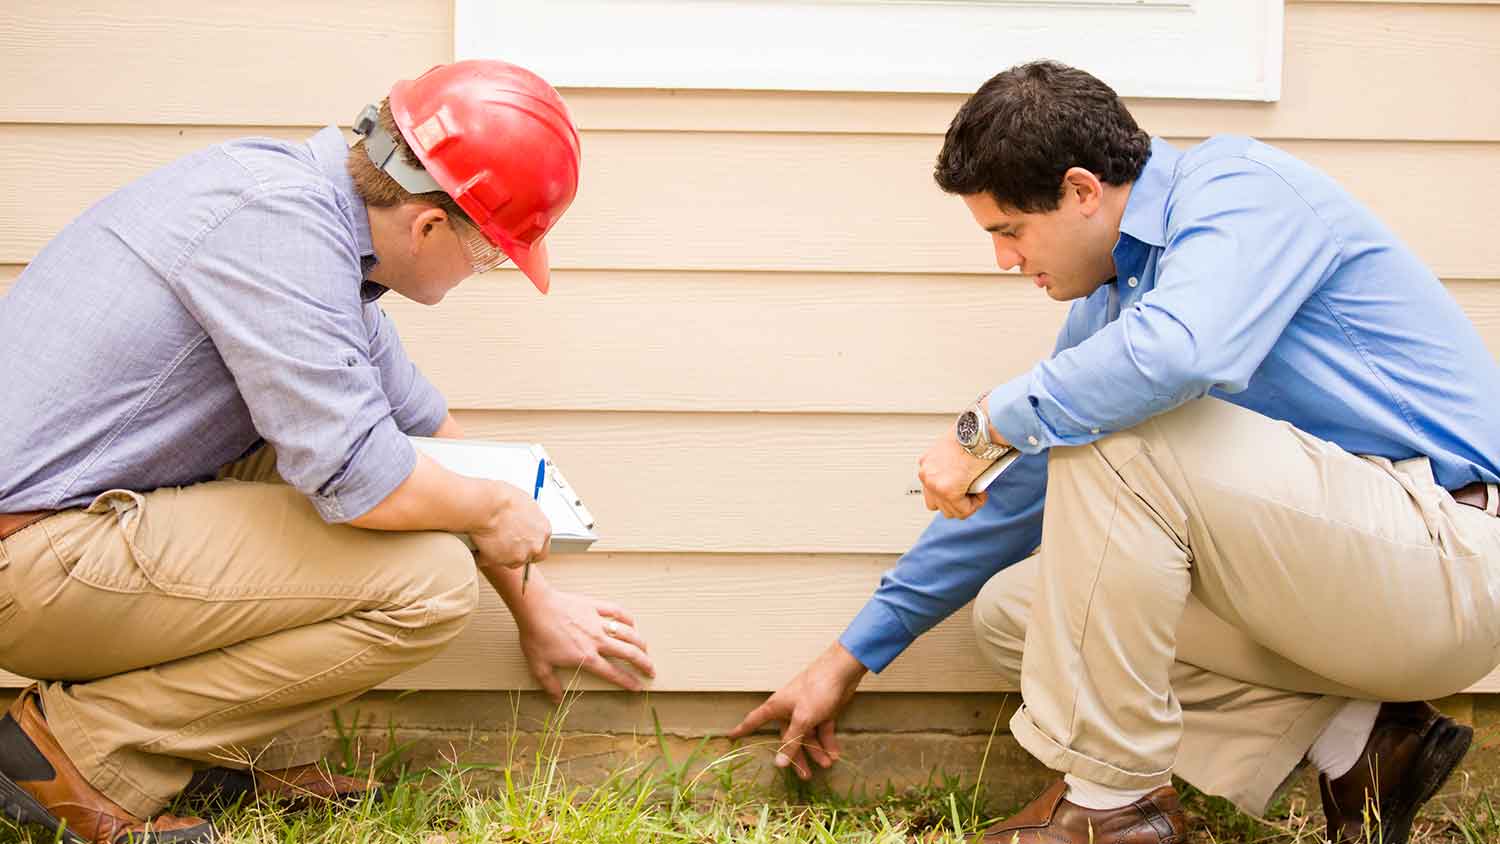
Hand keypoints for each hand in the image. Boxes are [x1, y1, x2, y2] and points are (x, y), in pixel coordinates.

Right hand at [471, 482, 550, 568]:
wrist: (488, 505)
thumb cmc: (504, 499)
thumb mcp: (526, 505)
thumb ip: (530, 520)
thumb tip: (524, 522)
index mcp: (544, 530)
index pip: (543, 548)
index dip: (530, 547)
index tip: (522, 544)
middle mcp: (536, 545)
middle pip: (530, 557)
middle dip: (519, 554)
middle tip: (506, 546)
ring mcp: (521, 555)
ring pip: (512, 561)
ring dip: (502, 555)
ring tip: (491, 539)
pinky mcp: (504, 561)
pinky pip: (494, 562)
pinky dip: (487, 556)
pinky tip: (483, 543)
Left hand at [508, 581, 655, 702]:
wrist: (536, 607)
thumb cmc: (536, 636)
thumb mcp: (539, 666)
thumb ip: (550, 685)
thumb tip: (557, 700)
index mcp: (586, 658)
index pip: (613, 673)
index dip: (628, 682)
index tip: (638, 687)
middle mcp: (598, 641)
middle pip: (629, 654)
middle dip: (644, 663)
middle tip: (651, 670)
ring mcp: (598, 623)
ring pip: (628, 633)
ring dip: (640, 642)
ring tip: (646, 649)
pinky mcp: (595, 607)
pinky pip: (617, 612)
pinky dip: (627, 618)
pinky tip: (632, 623)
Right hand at [728, 642, 866, 779]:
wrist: (842, 671)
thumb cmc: (816, 689)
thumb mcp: (803, 718)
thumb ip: (792, 741)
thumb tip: (779, 763)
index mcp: (777, 707)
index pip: (754, 721)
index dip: (742, 730)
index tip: (730, 737)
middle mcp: (789, 710)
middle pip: (788, 738)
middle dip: (797, 756)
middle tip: (805, 776)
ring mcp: (806, 711)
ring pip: (808, 736)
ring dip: (817, 750)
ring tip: (827, 763)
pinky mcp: (822, 711)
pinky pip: (822, 730)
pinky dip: (827, 741)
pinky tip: (834, 753)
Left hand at [918, 430, 991, 519]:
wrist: (982, 429)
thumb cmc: (974, 436)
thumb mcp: (955, 452)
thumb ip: (951, 470)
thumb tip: (960, 485)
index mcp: (926, 464)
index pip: (933, 491)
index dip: (952, 493)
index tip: (965, 487)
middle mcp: (926, 474)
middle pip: (938, 505)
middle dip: (958, 501)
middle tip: (973, 489)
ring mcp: (935, 484)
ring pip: (951, 511)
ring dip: (967, 504)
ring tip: (978, 489)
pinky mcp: (948, 491)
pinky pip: (963, 511)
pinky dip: (976, 504)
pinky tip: (982, 491)